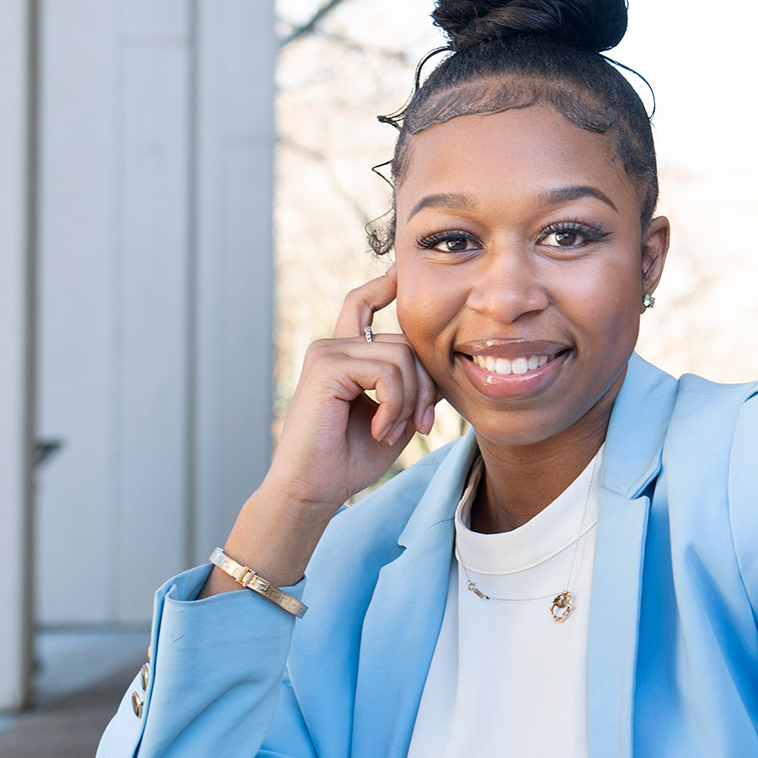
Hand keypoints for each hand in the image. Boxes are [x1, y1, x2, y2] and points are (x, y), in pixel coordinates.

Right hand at [214, 270, 437, 588]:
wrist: (315, 488)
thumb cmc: (351, 457)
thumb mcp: (395, 414)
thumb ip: (411, 384)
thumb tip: (442, 360)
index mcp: (345, 354)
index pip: (363, 303)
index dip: (384, 284)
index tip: (402, 269)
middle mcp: (333, 346)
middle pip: (406, 341)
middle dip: (426, 384)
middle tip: (422, 425)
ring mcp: (327, 352)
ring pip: (402, 357)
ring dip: (411, 400)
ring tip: (396, 430)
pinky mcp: (326, 366)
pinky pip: (386, 372)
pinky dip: (396, 404)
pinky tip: (382, 429)